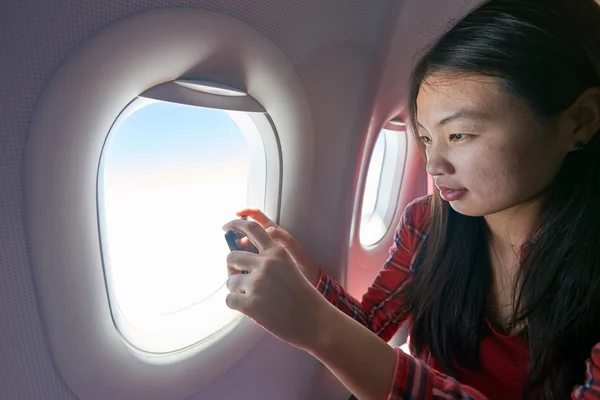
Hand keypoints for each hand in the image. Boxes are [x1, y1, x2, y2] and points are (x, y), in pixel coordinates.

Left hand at [222, 218, 329, 350]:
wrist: (316, 322)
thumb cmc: (302, 297)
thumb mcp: (290, 268)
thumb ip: (268, 260)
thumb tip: (238, 259)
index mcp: (277, 253)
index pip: (251, 228)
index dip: (235, 225)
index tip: (225, 228)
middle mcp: (266, 264)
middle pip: (231, 257)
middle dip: (231, 268)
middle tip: (238, 278)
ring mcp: (257, 284)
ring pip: (229, 281)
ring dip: (236, 289)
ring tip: (252, 298)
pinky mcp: (251, 304)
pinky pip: (229, 300)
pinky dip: (236, 305)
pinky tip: (250, 309)